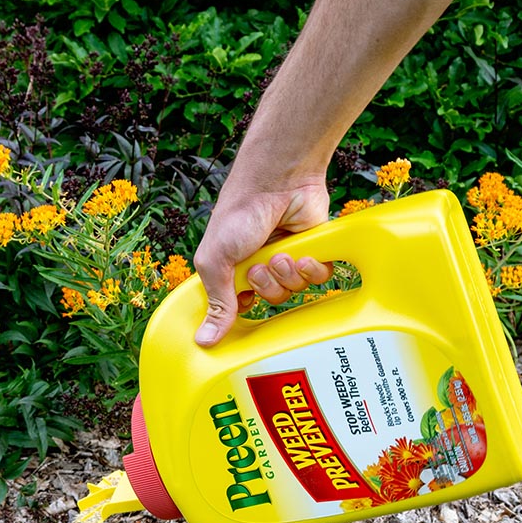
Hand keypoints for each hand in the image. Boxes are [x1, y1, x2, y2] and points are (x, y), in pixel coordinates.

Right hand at [192, 173, 334, 346]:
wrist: (279, 182)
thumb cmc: (240, 214)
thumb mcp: (216, 261)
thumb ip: (216, 302)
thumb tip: (204, 340)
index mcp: (230, 270)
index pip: (236, 307)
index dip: (241, 309)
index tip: (242, 300)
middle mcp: (258, 267)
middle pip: (268, 301)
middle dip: (266, 286)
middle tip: (260, 266)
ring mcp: (286, 260)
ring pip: (293, 292)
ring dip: (287, 274)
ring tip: (281, 254)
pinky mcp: (311, 253)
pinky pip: (317, 280)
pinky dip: (311, 269)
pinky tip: (302, 254)